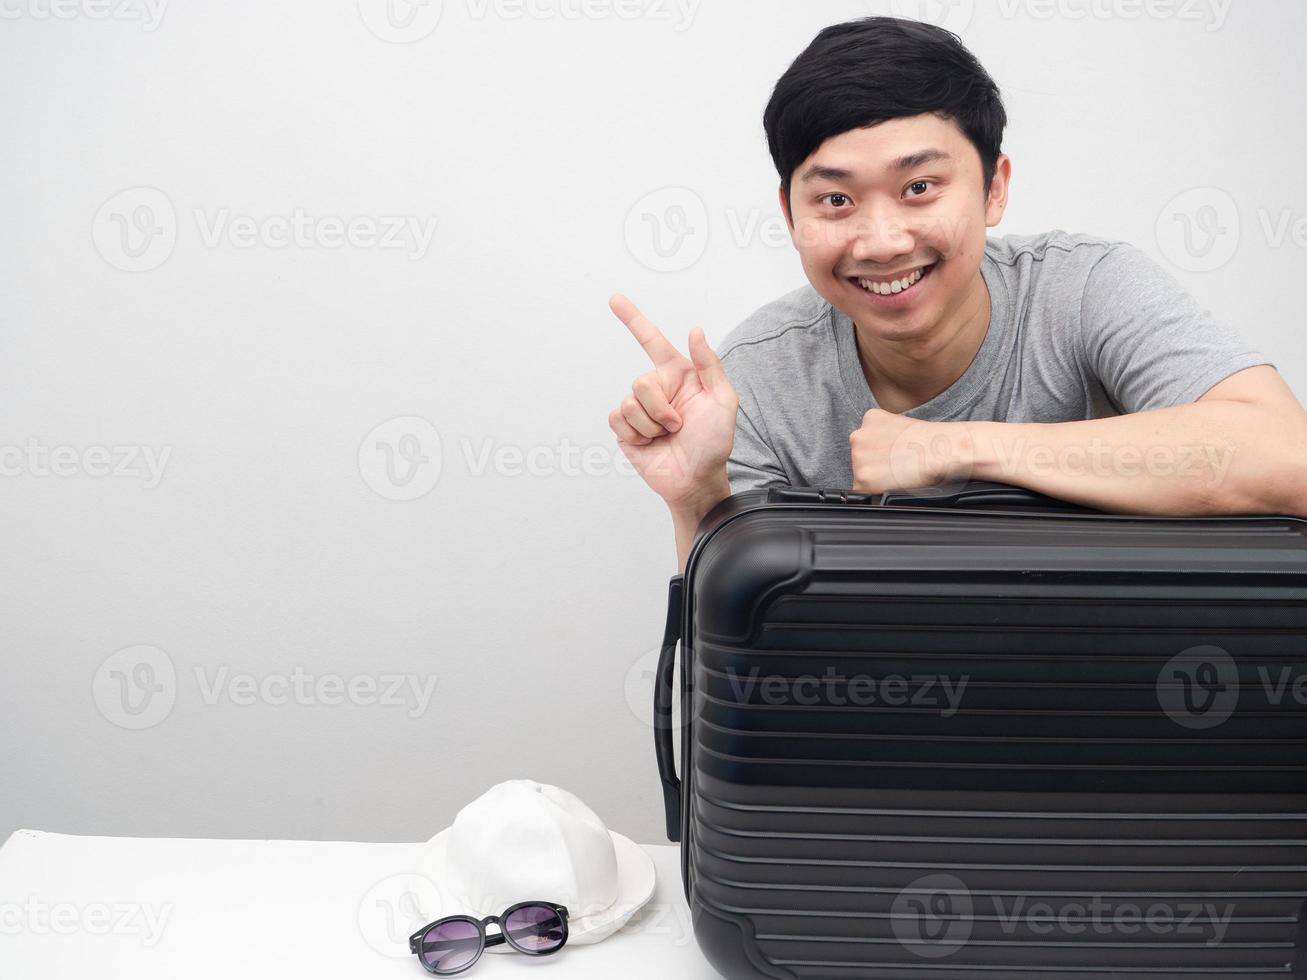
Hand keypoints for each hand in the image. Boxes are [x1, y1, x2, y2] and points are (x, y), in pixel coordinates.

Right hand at [607, 293, 737, 506]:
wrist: (696, 479)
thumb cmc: (714, 443)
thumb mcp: (724, 402)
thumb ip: (709, 365)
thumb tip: (695, 331)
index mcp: (678, 375)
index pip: (652, 340)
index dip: (633, 319)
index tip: (615, 299)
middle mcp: (656, 389)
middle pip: (641, 382)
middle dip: (661, 408)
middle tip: (678, 425)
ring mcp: (639, 410)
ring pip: (629, 403)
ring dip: (651, 425)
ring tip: (667, 436)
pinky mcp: (626, 430)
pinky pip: (618, 419)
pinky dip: (636, 434)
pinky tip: (650, 443)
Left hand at [849, 408, 974, 493]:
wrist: (940, 451)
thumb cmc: (932, 441)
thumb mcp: (901, 426)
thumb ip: (885, 434)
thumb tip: (884, 449)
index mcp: (869, 419)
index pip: (866, 442)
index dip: (880, 453)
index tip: (892, 457)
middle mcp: (858, 436)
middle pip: (861, 458)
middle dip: (876, 464)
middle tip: (897, 466)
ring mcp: (858, 458)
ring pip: (862, 474)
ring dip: (876, 478)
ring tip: (899, 474)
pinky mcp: (862, 479)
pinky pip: (864, 491)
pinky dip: (876, 492)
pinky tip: (894, 482)